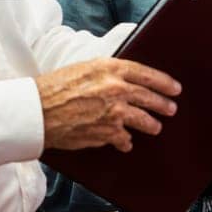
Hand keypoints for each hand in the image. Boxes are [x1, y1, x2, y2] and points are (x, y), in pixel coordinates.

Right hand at [35, 59, 180, 152]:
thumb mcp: (83, 69)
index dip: (163, 82)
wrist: (36, 111)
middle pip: (149, 98)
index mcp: (110, 68)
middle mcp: (115, 89)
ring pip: (143, 121)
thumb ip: (107, 73)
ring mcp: (114, 113)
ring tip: (155, 127)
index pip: (146, 74)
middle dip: (163, 104)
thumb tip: (125, 80)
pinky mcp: (107, 133)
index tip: (174, 88)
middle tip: (171, 108)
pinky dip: (125, 141)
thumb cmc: (54, 88)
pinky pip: (124, 139)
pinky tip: (126, 142)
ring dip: (151, 125)